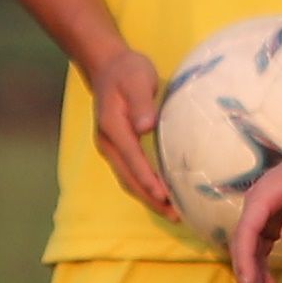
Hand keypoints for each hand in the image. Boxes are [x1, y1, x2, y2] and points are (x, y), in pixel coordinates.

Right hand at [84, 47, 178, 221]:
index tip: (164, 195)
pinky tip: (162, 195)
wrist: (107, 66)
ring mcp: (111, 148)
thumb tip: (146, 127)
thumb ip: (141, 102)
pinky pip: (131, 173)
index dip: (147, 178)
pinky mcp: (118, 148)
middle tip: (174, 215)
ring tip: (171, 214)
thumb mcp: (137, 78)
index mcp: (112, 127)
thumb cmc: (127, 71)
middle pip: (128, 177)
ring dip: (147, 198)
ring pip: (128, 179)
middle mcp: (108, 142)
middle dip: (149, 198)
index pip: (132, 158)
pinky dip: (145, 187)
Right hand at [229, 130, 281, 282]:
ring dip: (254, 278)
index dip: (245, 261)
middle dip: (248, 278)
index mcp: (264, 194)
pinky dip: (263, 268)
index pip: (246, 232)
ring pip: (251, 251)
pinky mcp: (274, 221)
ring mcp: (264, 213)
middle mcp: (258, 204)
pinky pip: (262, 249)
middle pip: (243, 246)